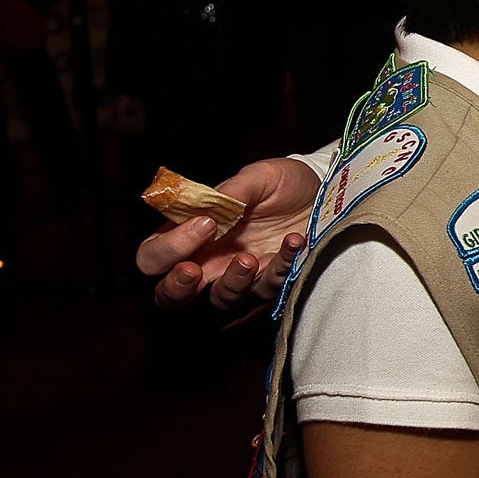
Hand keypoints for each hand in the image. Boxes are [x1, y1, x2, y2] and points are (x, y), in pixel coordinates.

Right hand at [138, 157, 321, 311]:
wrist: (324, 191)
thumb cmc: (280, 184)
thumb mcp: (256, 178)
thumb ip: (228, 193)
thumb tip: (205, 210)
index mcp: (192, 235)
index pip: (154, 256)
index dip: (168, 248)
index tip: (203, 225)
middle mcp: (210, 261)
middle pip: (171, 296)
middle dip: (176, 288)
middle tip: (193, 271)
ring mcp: (243, 276)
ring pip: (222, 300)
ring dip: (232, 283)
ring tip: (249, 258)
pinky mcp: (275, 280)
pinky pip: (272, 287)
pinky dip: (283, 266)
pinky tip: (295, 240)